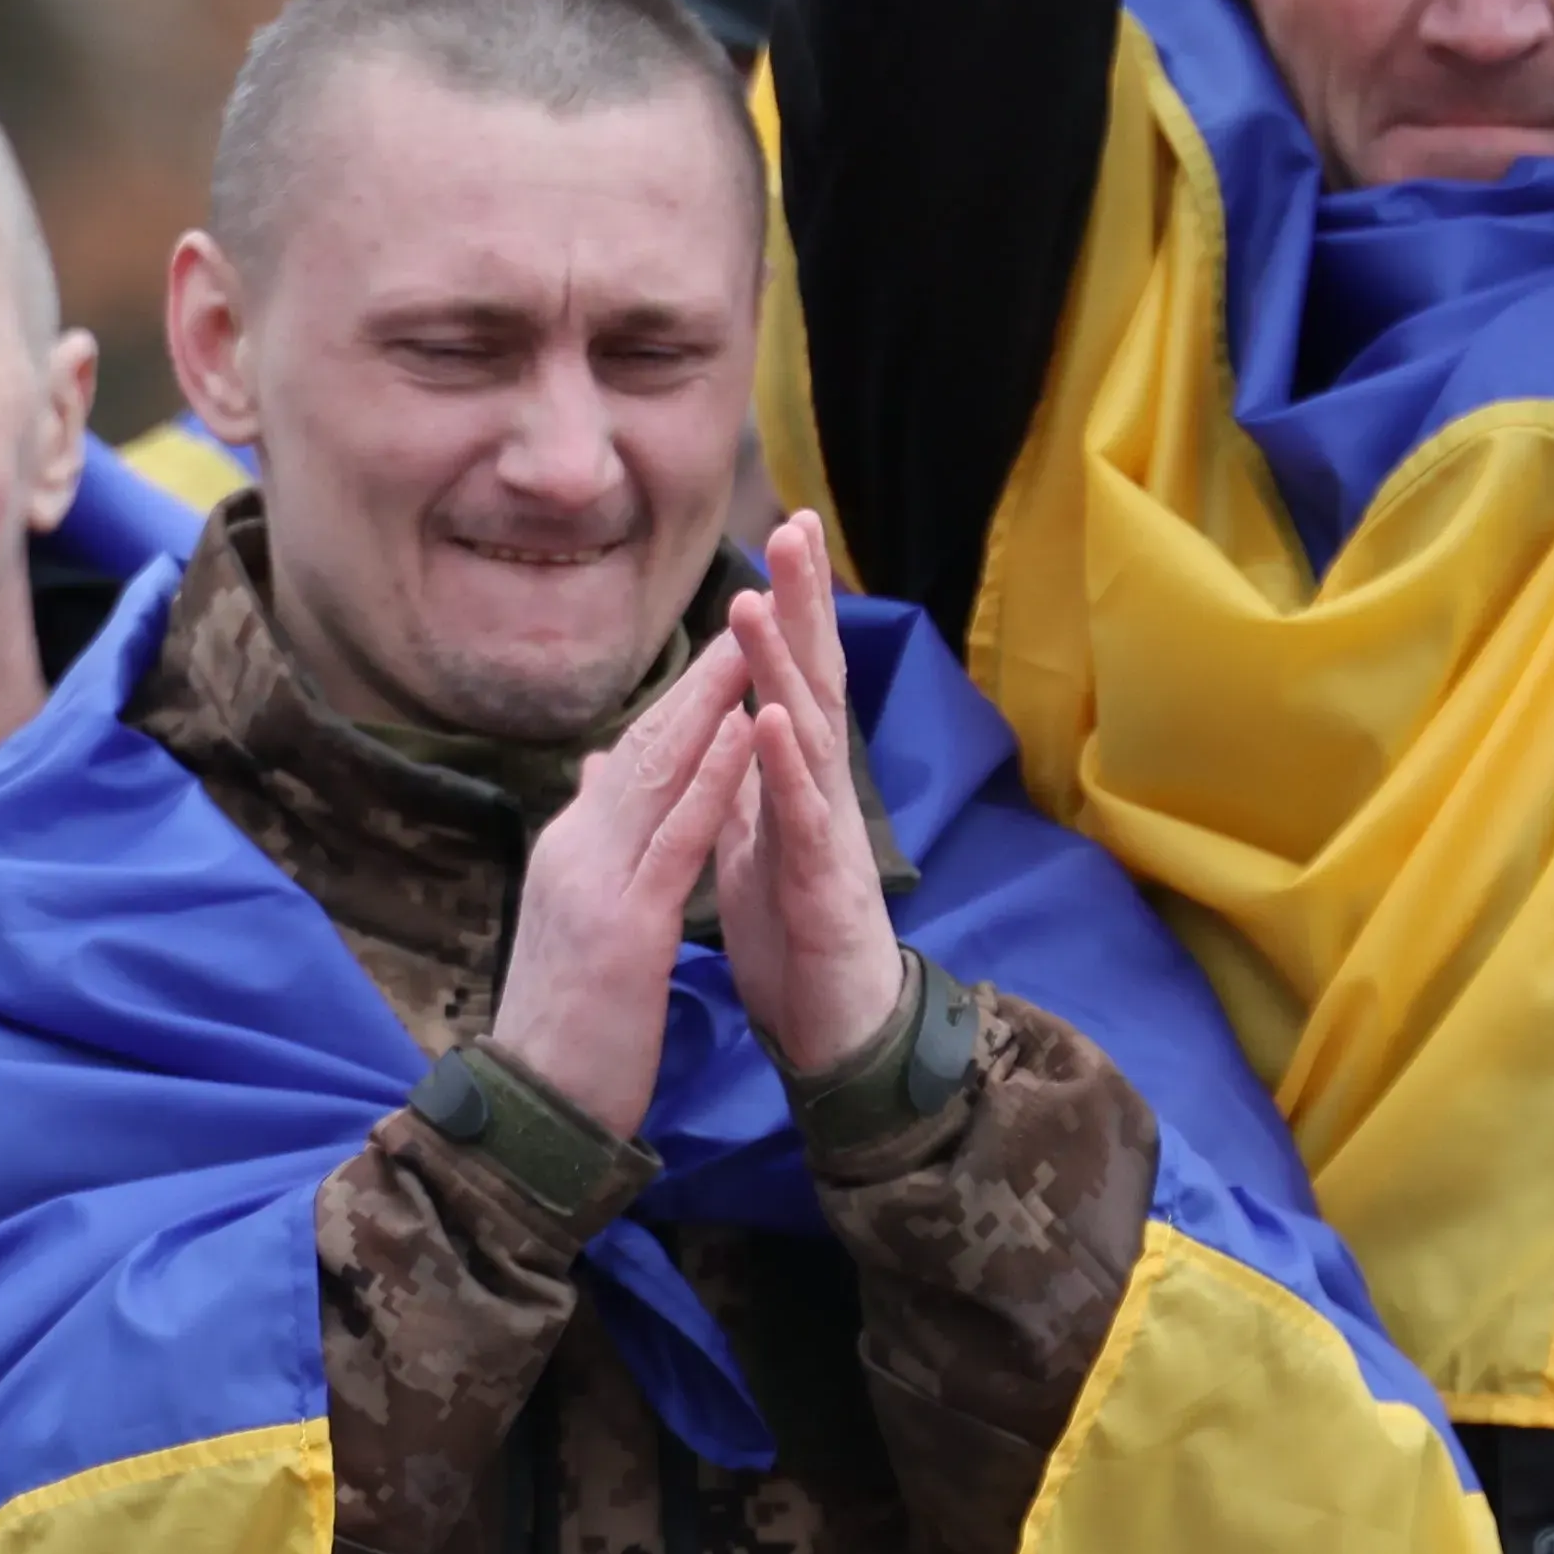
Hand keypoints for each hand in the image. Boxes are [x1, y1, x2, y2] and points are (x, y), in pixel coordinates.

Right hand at [489, 616, 752, 1142]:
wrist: (532, 1111)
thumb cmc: (563, 1027)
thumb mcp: (576, 923)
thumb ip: (590, 841)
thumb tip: (598, 771)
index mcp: (570, 851)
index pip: (633, 758)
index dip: (681, 698)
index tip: (725, 644)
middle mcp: (576, 850)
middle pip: (646, 746)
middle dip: (701, 677)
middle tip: (751, 607)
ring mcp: (596, 884)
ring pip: (661, 775)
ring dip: (711, 704)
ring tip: (755, 640)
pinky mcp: (626, 927)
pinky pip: (677, 839)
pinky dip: (712, 781)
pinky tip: (742, 734)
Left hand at [706, 513, 903, 1085]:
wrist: (835, 1029)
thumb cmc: (798, 937)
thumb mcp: (753, 846)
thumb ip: (738, 786)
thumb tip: (718, 728)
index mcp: (798, 779)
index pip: (793, 675)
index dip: (789, 607)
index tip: (779, 531)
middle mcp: (823, 790)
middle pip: (815, 679)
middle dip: (804, 602)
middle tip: (792, 524)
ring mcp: (830, 831)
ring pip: (809, 732)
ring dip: (782, 665)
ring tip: (758, 600)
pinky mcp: (825, 881)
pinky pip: (805, 814)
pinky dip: (786, 763)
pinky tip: (770, 716)